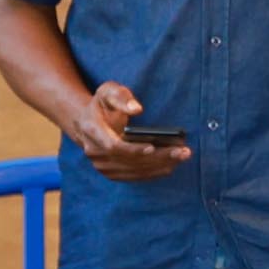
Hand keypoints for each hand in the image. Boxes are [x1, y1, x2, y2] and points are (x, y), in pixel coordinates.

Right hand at [73, 81, 193, 185]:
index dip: (133, 149)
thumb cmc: (102, 105)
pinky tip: (171, 164)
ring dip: (160, 166)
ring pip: (134, 171)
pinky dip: (154, 172)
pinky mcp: (111, 173)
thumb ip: (121, 97)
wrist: (86, 122)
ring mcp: (102, 166)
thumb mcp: (108, 91)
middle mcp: (95, 152)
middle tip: (182, 151)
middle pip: (129, 161)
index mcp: (92, 131)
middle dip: (157, 157)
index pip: (113, 146)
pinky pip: (134, 176)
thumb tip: (137, 109)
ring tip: (182, 156)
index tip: (153, 146)